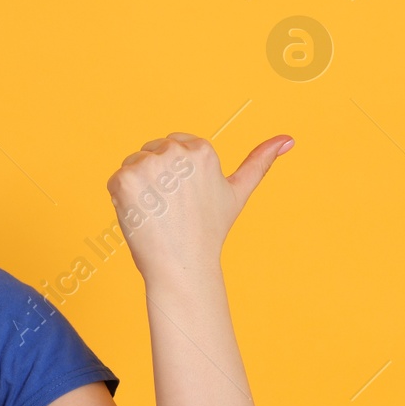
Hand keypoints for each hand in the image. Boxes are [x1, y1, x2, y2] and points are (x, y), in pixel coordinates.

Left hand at [106, 132, 292, 284]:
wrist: (182, 266)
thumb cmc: (209, 232)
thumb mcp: (237, 192)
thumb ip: (260, 162)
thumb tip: (288, 139)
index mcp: (202, 149)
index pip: (173, 145)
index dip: (175, 175)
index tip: (185, 199)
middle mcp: (176, 151)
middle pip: (152, 152)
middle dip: (157, 178)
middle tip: (171, 209)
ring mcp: (149, 165)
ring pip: (134, 164)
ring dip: (139, 188)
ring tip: (157, 213)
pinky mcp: (125, 179)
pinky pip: (116, 180)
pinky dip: (122, 199)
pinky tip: (141, 215)